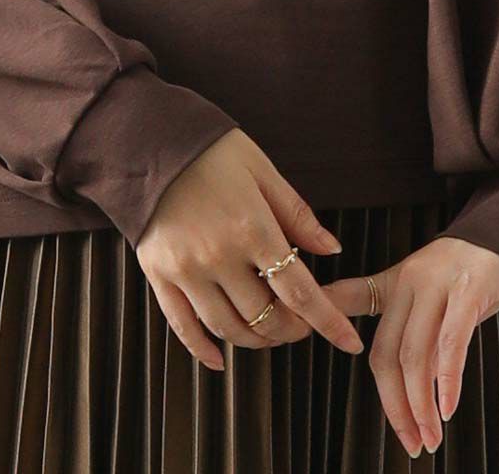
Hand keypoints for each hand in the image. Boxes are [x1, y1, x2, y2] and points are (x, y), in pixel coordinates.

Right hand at [136, 128, 365, 370]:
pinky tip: (220, 359)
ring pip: (227, 328)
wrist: (149, 139)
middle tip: (303, 324)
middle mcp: (218, 255)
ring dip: (255, 339)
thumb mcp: (262, 170)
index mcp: (252, 227)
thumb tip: (331, 250)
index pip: (299, 290)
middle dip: (291, 329)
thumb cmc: (212, 150)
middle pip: (265, 317)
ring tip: (270, 331)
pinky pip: (182, 326)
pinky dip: (203, 350)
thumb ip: (297, 214)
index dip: (327, 321)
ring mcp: (186, 269)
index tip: (349, 342)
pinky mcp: (158, 274)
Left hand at [321, 236, 498, 457]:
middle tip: (409, 443)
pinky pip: (452, 341)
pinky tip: (448, 407)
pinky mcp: (469, 290)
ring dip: (421, 405)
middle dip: (396, 405)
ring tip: (430, 438)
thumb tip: (404, 383)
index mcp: (395, 281)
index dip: (330, 324)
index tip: (305, 342)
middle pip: (388, 352)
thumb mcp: (429, 293)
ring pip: (416, 353)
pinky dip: (448, 380)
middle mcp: (410, 281)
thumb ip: (413, 332)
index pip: (352, 304)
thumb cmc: (467, 275)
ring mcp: (439, 284)